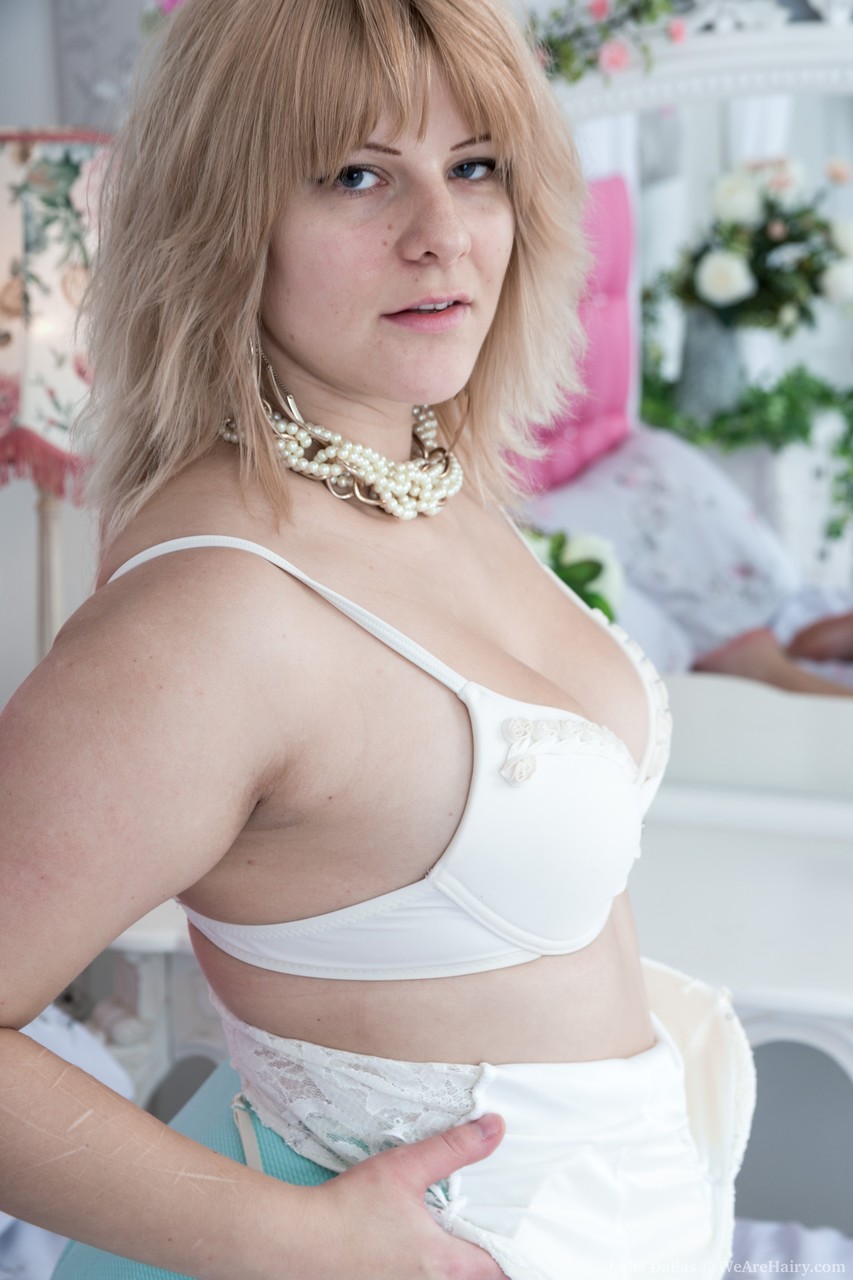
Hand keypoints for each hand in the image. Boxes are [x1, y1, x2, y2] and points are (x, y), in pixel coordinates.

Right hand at [295, 1113, 506, 1278]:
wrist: (297, 1243)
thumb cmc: (350, 1208)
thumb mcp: (406, 1168)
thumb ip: (454, 1148)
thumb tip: (495, 1128)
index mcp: (447, 1263)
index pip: (503, 1268)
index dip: (516, 1250)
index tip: (521, 1229)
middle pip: (479, 1276)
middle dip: (488, 1253)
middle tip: (491, 1224)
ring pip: (450, 1279)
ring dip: (458, 1259)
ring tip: (458, 1228)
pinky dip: (432, 1265)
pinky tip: (420, 1240)